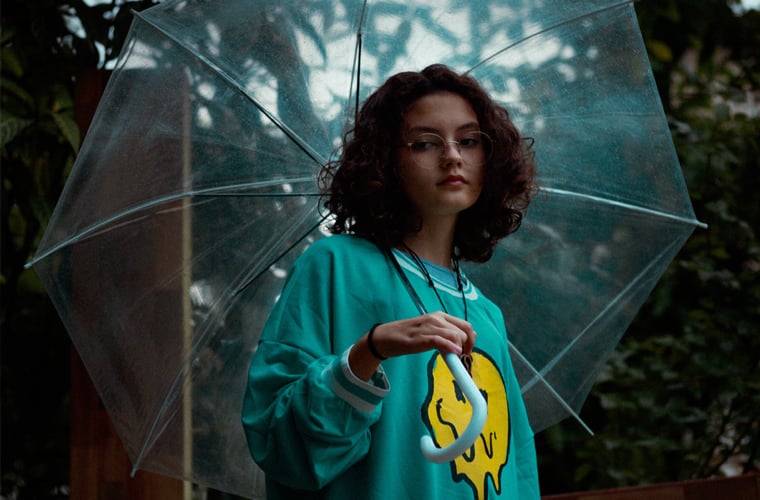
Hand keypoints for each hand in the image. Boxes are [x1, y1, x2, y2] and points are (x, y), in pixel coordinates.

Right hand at [349, 312, 475, 380]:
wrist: (386, 337)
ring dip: (460, 349)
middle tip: (461, 358)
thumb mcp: (430, 332)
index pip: (466, 325)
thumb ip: (445, 334)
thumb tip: (462, 344)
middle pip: (463, 331)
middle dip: (467, 346)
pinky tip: (453, 354)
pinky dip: (450, 347)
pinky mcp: (420, 337)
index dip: (471, 340)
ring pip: (455, 335)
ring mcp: (428, 327)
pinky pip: (440, 341)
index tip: (467, 352)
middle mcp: (437, 318)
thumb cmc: (409, 336)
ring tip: (455, 359)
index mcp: (440, 316)